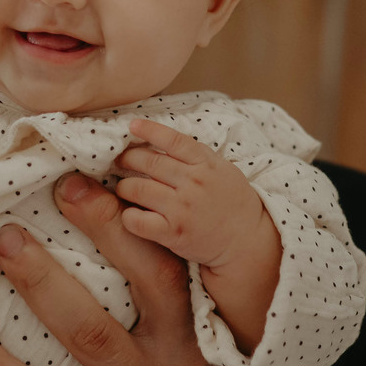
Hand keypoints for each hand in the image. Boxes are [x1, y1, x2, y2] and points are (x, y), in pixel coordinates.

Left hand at [0, 173, 220, 365]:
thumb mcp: (179, 343)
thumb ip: (155, 295)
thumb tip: (95, 214)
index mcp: (190, 330)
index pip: (169, 263)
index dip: (131, 219)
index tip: (86, 177)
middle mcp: (169, 361)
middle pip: (142, 285)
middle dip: (100, 229)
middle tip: (53, 189)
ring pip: (87, 334)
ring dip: (41, 283)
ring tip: (3, 244)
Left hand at [115, 118, 262, 268]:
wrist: (246, 240)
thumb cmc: (230, 201)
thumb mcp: (221, 169)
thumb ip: (195, 155)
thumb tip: (162, 137)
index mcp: (206, 164)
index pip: (173, 140)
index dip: (150, 130)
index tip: (132, 125)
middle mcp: (194, 182)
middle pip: (148, 162)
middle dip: (127, 159)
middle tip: (119, 161)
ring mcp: (183, 208)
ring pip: (138, 188)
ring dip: (124, 187)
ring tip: (124, 189)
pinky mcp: (174, 232)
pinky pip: (138, 221)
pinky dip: (129, 216)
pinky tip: (131, 214)